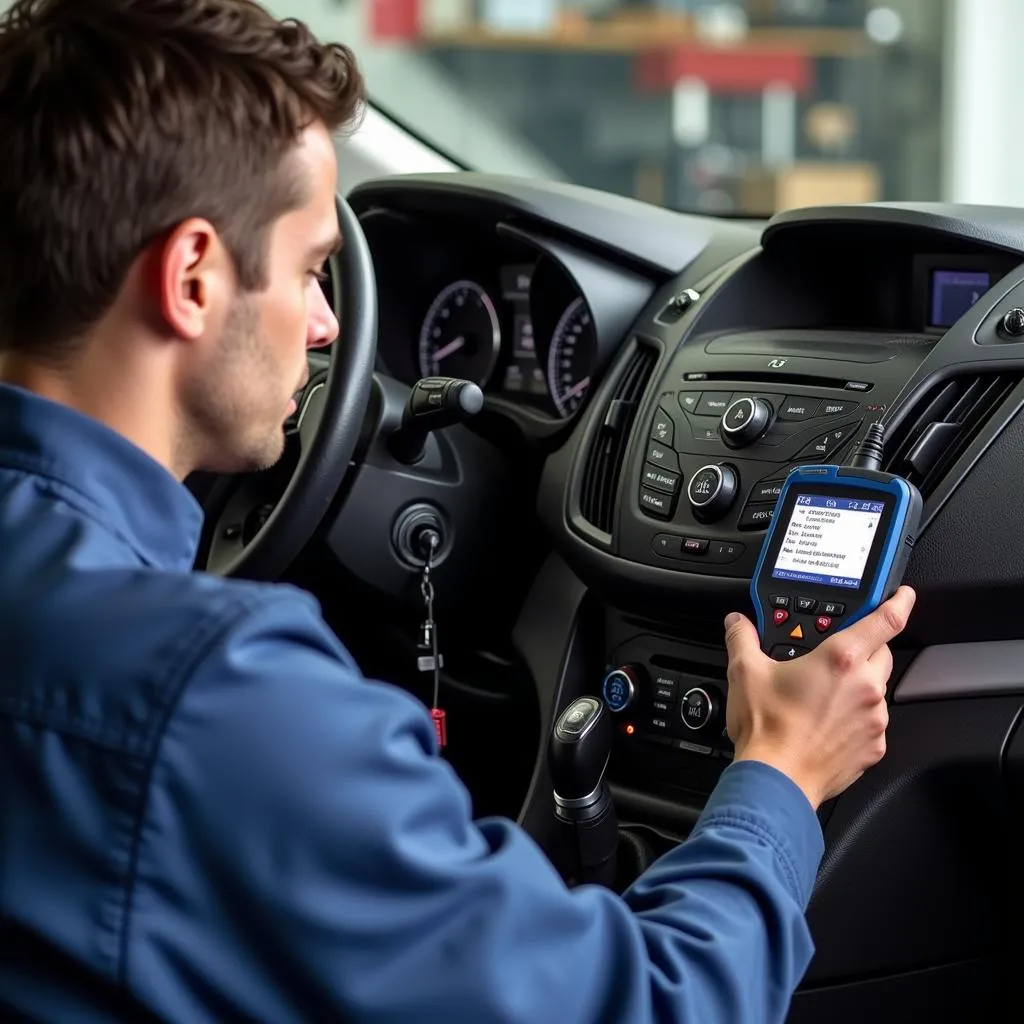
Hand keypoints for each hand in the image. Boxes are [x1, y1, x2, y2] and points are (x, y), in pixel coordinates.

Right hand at [722, 586, 915, 809]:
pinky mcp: (874, 746)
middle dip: (864, 648)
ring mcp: (874, 718)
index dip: (899, 603)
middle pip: (881, 653)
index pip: (885, 621)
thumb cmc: (767, 728)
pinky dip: (855, 719)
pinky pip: (871, 722)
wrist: (777, 780)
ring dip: (857, 687)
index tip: (903, 596)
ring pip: (876, 689)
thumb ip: (743, 639)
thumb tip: (737, 624)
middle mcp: (865, 686)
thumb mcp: (745, 672)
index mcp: (840, 659)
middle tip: (834, 656)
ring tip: (822, 697)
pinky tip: (826, 723)